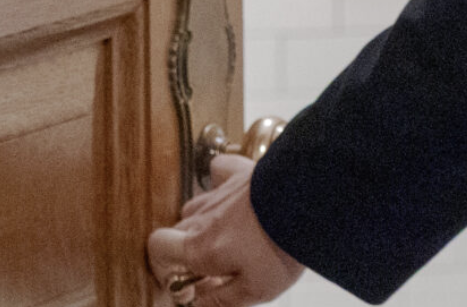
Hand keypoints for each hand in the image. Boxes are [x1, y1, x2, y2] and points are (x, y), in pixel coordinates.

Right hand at [146, 155, 305, 306]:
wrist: (309, 201)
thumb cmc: (283, 247)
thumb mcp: (254, 290)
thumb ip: (220, 300)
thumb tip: (195, 305)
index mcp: (200, 248)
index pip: (157, 249)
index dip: (163, 266)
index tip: (187, 280)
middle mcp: (202, 217)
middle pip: (179, 233)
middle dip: (192, 252)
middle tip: (219, 269)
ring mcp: (219, 192)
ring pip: (196, 207)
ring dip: (206, 223)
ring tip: (233, 239)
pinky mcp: (239, 172)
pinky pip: (216, 173)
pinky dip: (218, 183)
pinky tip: (232, 196)